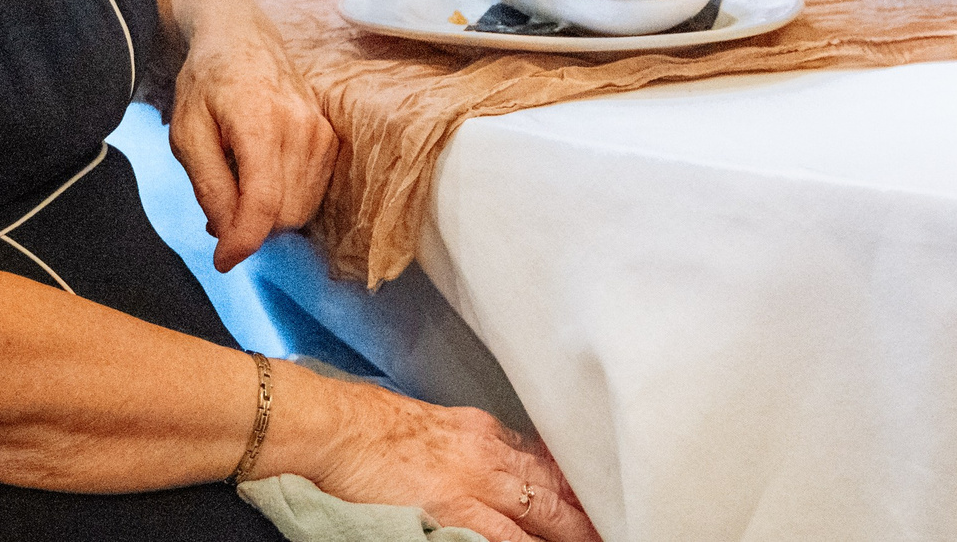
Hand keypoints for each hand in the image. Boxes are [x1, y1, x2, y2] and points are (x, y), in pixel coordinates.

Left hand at [167, 0, 335, 270]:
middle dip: (251, 225)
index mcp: (261, 123)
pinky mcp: (331, 138)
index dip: (242, 242)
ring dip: (268, 214)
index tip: (222, 261)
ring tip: (238, 183)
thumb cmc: (207, 82)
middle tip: (219, 204)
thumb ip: (209, 186)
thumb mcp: (187, 133)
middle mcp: (302, 129)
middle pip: (285, 215)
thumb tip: (226, 235)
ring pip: (302, 209)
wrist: (242, 37)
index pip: (264, 203)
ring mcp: (322, 133)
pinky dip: (286, 198)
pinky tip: (262, 176)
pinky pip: (313, 192)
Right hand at [298, 377, 600, 541]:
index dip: (574, 482)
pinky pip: (505, 540)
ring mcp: (478, 487)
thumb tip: (505, 458)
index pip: (545, 460)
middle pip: (555, 489)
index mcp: (488, 433)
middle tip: (613, 527)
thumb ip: (478, 444)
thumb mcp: (442, 426)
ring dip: (570, 534)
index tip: (595, 496)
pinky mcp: (458, 514)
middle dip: (585, 513)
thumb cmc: (377, 427)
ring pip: (542, 516)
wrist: (342, 428)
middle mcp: (493, 457)